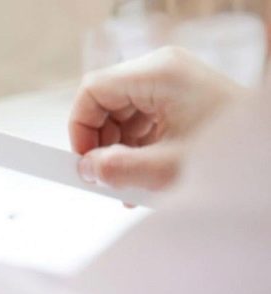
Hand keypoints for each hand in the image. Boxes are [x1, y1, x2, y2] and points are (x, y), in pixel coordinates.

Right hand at [69, 47, 244, 190]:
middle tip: (103, 176)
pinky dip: (135, 148)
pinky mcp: (179, 101)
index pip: (93, 89)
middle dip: (100, 142)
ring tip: (127, 183)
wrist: (269, 163)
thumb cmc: (233, 157)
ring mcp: (172, 85)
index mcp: (159, 73)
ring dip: (117, 150)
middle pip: (106, 102)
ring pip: (121, 114)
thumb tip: (85, 169)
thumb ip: (116, 169)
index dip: (79, 126)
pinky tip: (142, 175)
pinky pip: (141, 121)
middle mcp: (164, 72)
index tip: (81, 160)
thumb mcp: (167, 169)